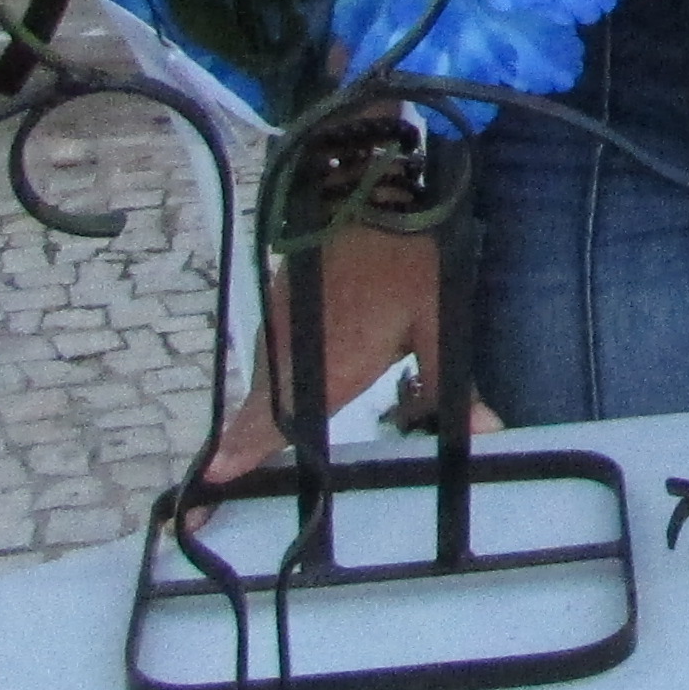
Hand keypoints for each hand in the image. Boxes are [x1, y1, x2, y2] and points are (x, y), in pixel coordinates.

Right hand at [192, 224, 487, 512]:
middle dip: (236, 451)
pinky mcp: (281, 304)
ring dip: (255, 420)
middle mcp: (292, 348)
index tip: (210, 485)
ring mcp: (280, 323)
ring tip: (236, 462)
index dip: (245, 452)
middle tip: (202, 504)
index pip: (279, 420)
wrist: (369, 185)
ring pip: (266, 384)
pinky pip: (272, 358)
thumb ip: (450, 383)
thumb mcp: (437, 320)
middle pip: (260, 411)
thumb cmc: (407, 255)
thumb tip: (486, 431)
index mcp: (329, 362)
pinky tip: (278, 404)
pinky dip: (271, 385)